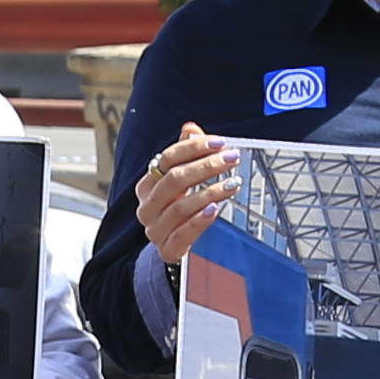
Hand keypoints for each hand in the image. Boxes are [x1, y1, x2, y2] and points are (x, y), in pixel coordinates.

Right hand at [136, 124, 242, 267]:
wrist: (172, 246)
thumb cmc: (179, 207)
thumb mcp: (182, 181)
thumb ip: (185, 155)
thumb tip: (190, 128)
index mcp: (147, 186)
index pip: (167, 159)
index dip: (193, 148)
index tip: (220, 142)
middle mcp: (146, 207)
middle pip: (174, 180)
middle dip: (206, 166)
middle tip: (232, 158)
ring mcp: (155, 230)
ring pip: (180, 207)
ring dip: (209, 192)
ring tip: (233, 183)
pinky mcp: (167, 250)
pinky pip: (183, 234)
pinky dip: (200, 220)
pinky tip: (216, 209)